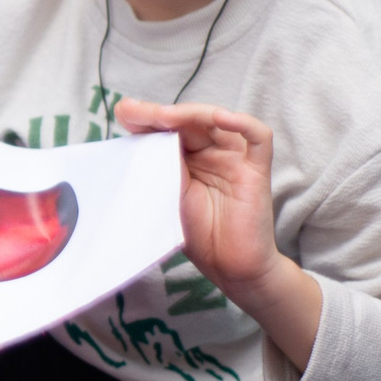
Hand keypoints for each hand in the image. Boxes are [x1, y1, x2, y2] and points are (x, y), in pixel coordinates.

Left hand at [115, 99, 323, 368]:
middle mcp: (211, 150)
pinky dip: (241, 122)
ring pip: (216, 119)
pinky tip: (220, 118)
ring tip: (164, 116)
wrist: (228, 268)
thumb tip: (126, 138)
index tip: (123, 114)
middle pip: (188, 119)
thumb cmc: (196, 234)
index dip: (146, 117)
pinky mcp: (256, 167)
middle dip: (160, 113)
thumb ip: (154, 165)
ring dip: (189, 114)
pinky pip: (258, 136)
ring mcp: (234, 156)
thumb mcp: (165, 193)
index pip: (168, 126)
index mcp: (186, 155)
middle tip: (134, 112)